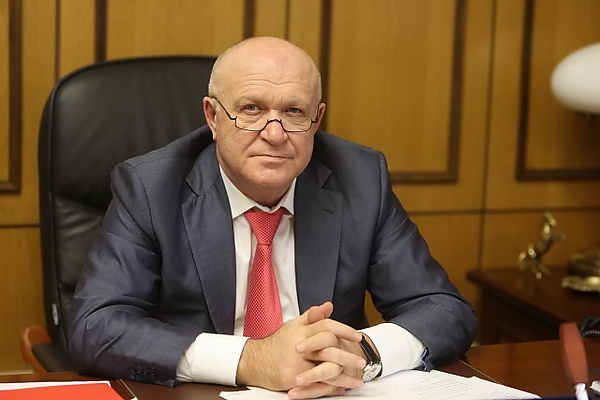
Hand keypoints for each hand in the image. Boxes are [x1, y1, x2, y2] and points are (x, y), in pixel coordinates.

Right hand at [236, 302, 364, 395]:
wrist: (254, 361)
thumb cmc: (277, 343)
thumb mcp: (294, 325)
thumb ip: (313, 316)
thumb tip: (329, 305)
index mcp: (301, 331)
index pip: (326, 326)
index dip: (344, 330)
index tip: (358, 336)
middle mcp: (299, 346)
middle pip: (328, 350)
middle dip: (348, 357)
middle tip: (363, 362)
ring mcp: (295, 364)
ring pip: (325, 370)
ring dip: (343, 377)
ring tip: (357, 381)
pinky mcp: (292, 379)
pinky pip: (315, 385)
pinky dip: (329, 388)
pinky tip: (341, 389)